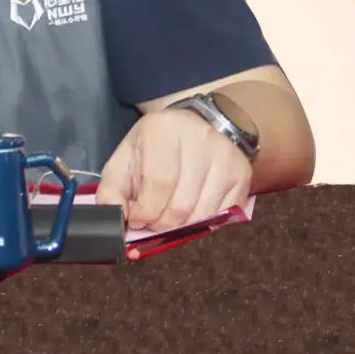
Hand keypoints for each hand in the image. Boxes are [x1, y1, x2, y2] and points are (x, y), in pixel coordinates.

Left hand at [96, 109, 251, 230]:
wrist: (193, 127)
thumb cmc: (154, 146)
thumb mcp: (125, 158)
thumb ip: (112, 190)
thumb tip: (115, 221)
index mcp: (163, 130)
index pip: (158, 183)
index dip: (145, 211)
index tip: (137, 220)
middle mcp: (199, 139)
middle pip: (181, 203)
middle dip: (161, 223)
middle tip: (153, 221)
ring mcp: (225, 157)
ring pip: (203, 213)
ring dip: (182, 227)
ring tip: (169, 216)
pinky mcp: (242, 174)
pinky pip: (223, 215)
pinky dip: (203, 223)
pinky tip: (190, 213)